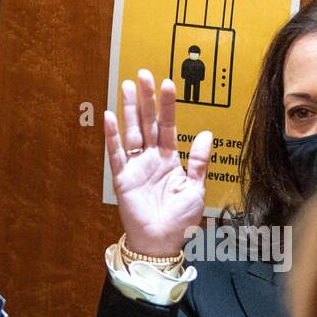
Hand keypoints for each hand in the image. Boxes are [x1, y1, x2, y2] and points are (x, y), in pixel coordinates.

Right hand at [105, 69, 212, 257]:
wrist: (162, 243)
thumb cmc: (180, 220)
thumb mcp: (196, 188)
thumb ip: (199, 161)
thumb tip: (205, 134)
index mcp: (169, 160)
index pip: (167, 126)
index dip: (167, 106)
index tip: (168, 84)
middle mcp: (150, 159)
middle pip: (147, 123)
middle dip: (146, 99)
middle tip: (143, 74)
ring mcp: (135, 167)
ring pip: (132, 132)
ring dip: (130, 110)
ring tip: (128, 86)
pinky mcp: (123, 179)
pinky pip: (116, 154)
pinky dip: (112, 136)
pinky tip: (110, 116)